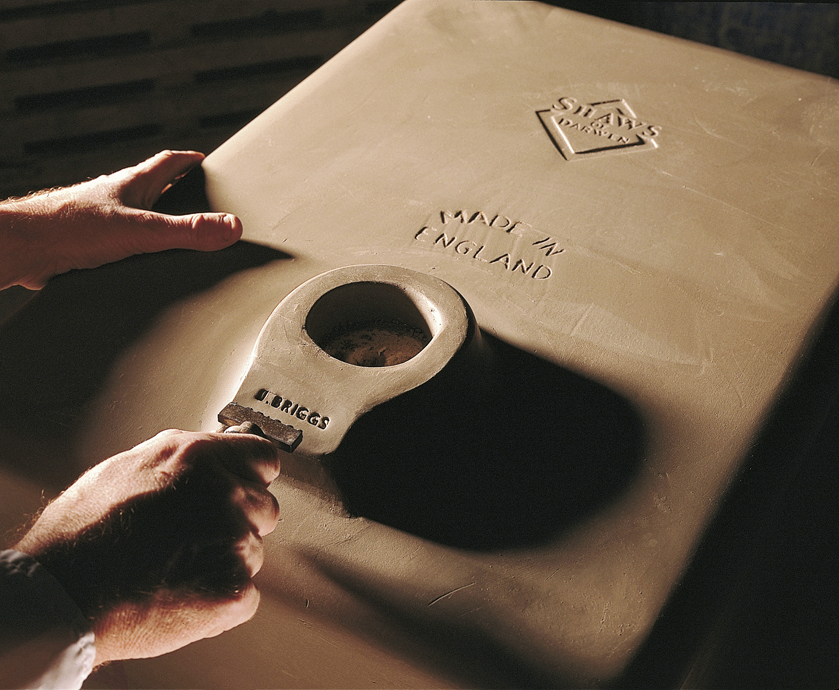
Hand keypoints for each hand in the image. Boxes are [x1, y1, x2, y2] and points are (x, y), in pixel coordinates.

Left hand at [0, 150, 241, 289]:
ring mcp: (101, 220)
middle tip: (196, 198)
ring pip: (137, 217)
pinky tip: (141, 267)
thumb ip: (188, 230)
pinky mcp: (88, 245)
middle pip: (155, 189)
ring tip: (174, 237)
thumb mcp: (143, 230)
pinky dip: (136, 250)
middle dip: (177, 192)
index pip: (168, 162)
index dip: (189, 161)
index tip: (204, 161)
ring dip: (156, 224)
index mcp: (133, 185)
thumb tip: (229, 226)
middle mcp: (117, 198)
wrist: (24, 248)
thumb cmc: (69, 228)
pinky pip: (122, 243)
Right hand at [13, 430, 280, 665]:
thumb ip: (176, 461)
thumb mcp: (123, 469)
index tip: (244, 489)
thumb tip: (199, 460)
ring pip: (253, 552)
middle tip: (194, 540)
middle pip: (264, 507)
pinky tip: (182, 596)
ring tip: (175, 570)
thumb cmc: (78, 537)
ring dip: (225, 562)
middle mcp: (224, 491)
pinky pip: (245, 594)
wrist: (61, 595)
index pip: (263, 458)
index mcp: (198, 456)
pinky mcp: (234, 586)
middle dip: (237, 523)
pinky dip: (221, 601)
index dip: (251, 477)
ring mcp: (233, 538)